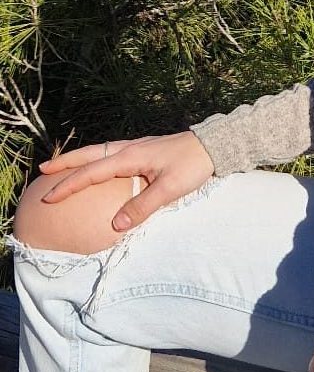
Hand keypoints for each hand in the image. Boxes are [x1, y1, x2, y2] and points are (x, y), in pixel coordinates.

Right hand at [37, 131, 215, 231]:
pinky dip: (96, 158)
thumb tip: (115, 226)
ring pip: (99, 151)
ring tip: (62, 166)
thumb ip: (142, 207)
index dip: (68, 186)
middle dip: (65, 163)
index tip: (49, 198)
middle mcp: (129, 149)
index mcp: (129, 157)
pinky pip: (111, 153)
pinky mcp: (145, 150)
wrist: (214, 145)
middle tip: (42, 170)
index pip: (91, 172)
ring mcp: (136, 147)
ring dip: (79, 158)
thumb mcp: (169, 189)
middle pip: (89, 155)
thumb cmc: (192, 165)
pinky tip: (98, 166)